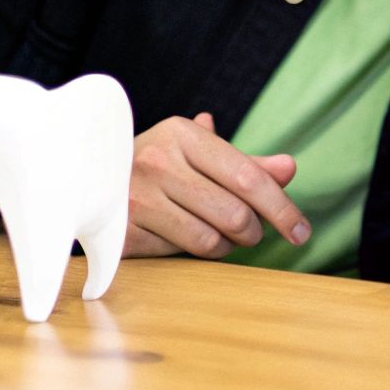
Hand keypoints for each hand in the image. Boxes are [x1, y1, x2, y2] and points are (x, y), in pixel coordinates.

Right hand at [122, 111, 309, 258]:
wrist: (86, 175)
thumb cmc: (158, 163)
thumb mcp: (199, 153)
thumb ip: (246, 164)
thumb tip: (289, 168)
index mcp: (182, 134)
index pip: (249, 178)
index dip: (283, 209)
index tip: (303, 232)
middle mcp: (157, 162)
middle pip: (236, 215)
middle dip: (254, 231)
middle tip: (252, 231)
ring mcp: (137, 198)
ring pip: (211, 242)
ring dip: (228, 246)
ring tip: (221, 234)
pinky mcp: (124, 231)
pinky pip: (181, 255)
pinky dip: (196, 254)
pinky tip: (189, 238)